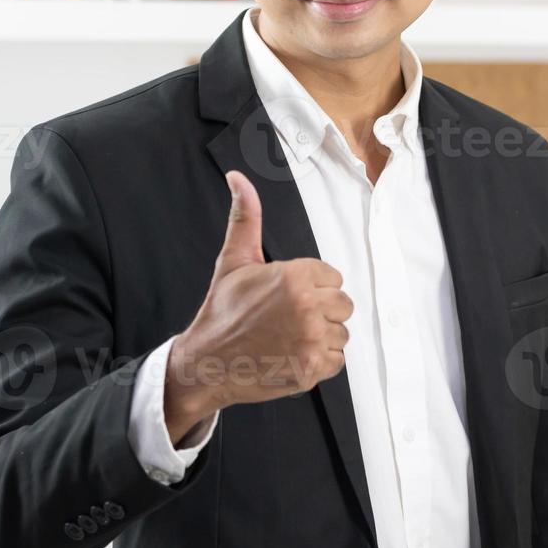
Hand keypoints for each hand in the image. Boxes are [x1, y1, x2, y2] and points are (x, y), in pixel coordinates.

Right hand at [163, 171, 353, 439]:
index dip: (312, 287)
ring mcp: (310, 340)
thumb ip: (246, 218)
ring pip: (341, 333)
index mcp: (295, 277)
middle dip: (320, 311)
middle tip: (288, 319)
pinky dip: (319, 361)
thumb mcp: (234, 261)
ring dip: (320, 337)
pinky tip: (293, 355)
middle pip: (342, 304)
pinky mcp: (311, 369)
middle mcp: (307, 307)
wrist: (205, 363)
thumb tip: (238, 178)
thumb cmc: (222, 312)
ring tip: (289, 337)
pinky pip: (337, 360)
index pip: (332, 277)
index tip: (286, 297)